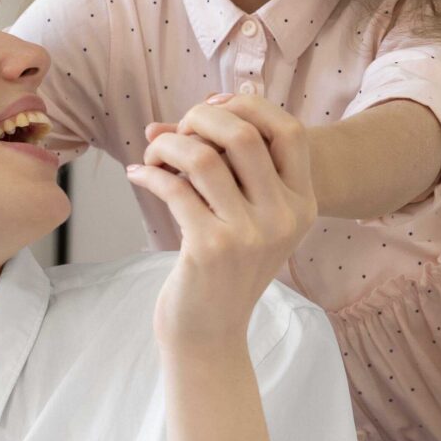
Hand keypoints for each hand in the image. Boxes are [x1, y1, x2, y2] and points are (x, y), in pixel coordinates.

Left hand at [125, 92, 316, 351]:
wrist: (209, 334)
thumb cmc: (222, 269)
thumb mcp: (243, 217)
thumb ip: (228, 166)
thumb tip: (186, 113)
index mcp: (302, 204)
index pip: (290, 130)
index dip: (249, 106)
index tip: (213, 107)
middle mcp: (284, 217)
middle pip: (244, 134)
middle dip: (200, 118)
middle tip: (176, 133)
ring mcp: (249, 235)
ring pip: (203, 157)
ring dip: (167, 146)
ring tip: (153, 155)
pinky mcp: (210, 249)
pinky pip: (174, 188)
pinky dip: (149, 173)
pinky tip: (138, 175)